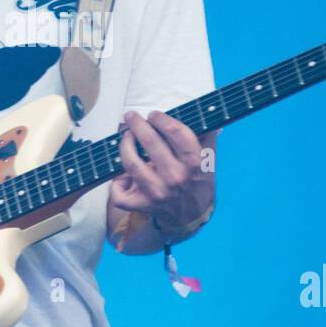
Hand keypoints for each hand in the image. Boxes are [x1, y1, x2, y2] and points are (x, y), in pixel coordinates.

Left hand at [109, 111, 215, 229]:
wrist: (192, 215)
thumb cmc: (197, 181)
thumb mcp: (208, 158)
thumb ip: (206, 135)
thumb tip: (203, 111)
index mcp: (194, 163)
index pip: (176, 132)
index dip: (162, 120)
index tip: (153, 115)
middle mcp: (176, 177)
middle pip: (150, 142)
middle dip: (137, 125)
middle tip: (131, 116)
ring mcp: (158, 192)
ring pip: (132, 164)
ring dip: (125, 146)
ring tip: (126, 137)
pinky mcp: (143, 205)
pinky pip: (121, 194)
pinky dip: (116, 183)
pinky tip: (121, 174)